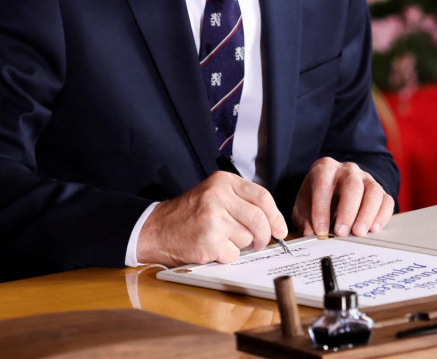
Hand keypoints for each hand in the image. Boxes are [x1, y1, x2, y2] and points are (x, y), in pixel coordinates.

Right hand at [137, 171, 287, 266]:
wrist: (157, 229)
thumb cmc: (190, 214)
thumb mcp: (215, 195)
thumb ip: (242, 202)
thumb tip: (274, 224)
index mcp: (223, 182)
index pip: (262, 197)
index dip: (275, 216)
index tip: (280, 229)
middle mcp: (218, 196)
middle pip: (259, 220)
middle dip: (263, 236)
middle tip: (259, 243)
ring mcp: (213, 219)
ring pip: (247, 238)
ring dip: (239, 245)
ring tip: (220, 238)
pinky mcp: (209, 241)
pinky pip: (234, 254)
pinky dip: (226, 255)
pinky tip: (212, 247)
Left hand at [292, 157, 394, 237]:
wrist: (333, 190)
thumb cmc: (317, 197)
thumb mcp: (304, 205)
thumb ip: (305, 218)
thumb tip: (310, 232)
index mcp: (325, 169)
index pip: (323, 185)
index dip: (321, 209)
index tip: (320, 230)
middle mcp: (348, 170)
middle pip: (352, 186)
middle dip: (347, 211)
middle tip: (342, 232)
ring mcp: (366, 179)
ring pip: (373, 192)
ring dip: (367, 214)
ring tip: (359, 232)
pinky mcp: (380, 191)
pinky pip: (386, 201)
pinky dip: (382, 216)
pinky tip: (373, 229)